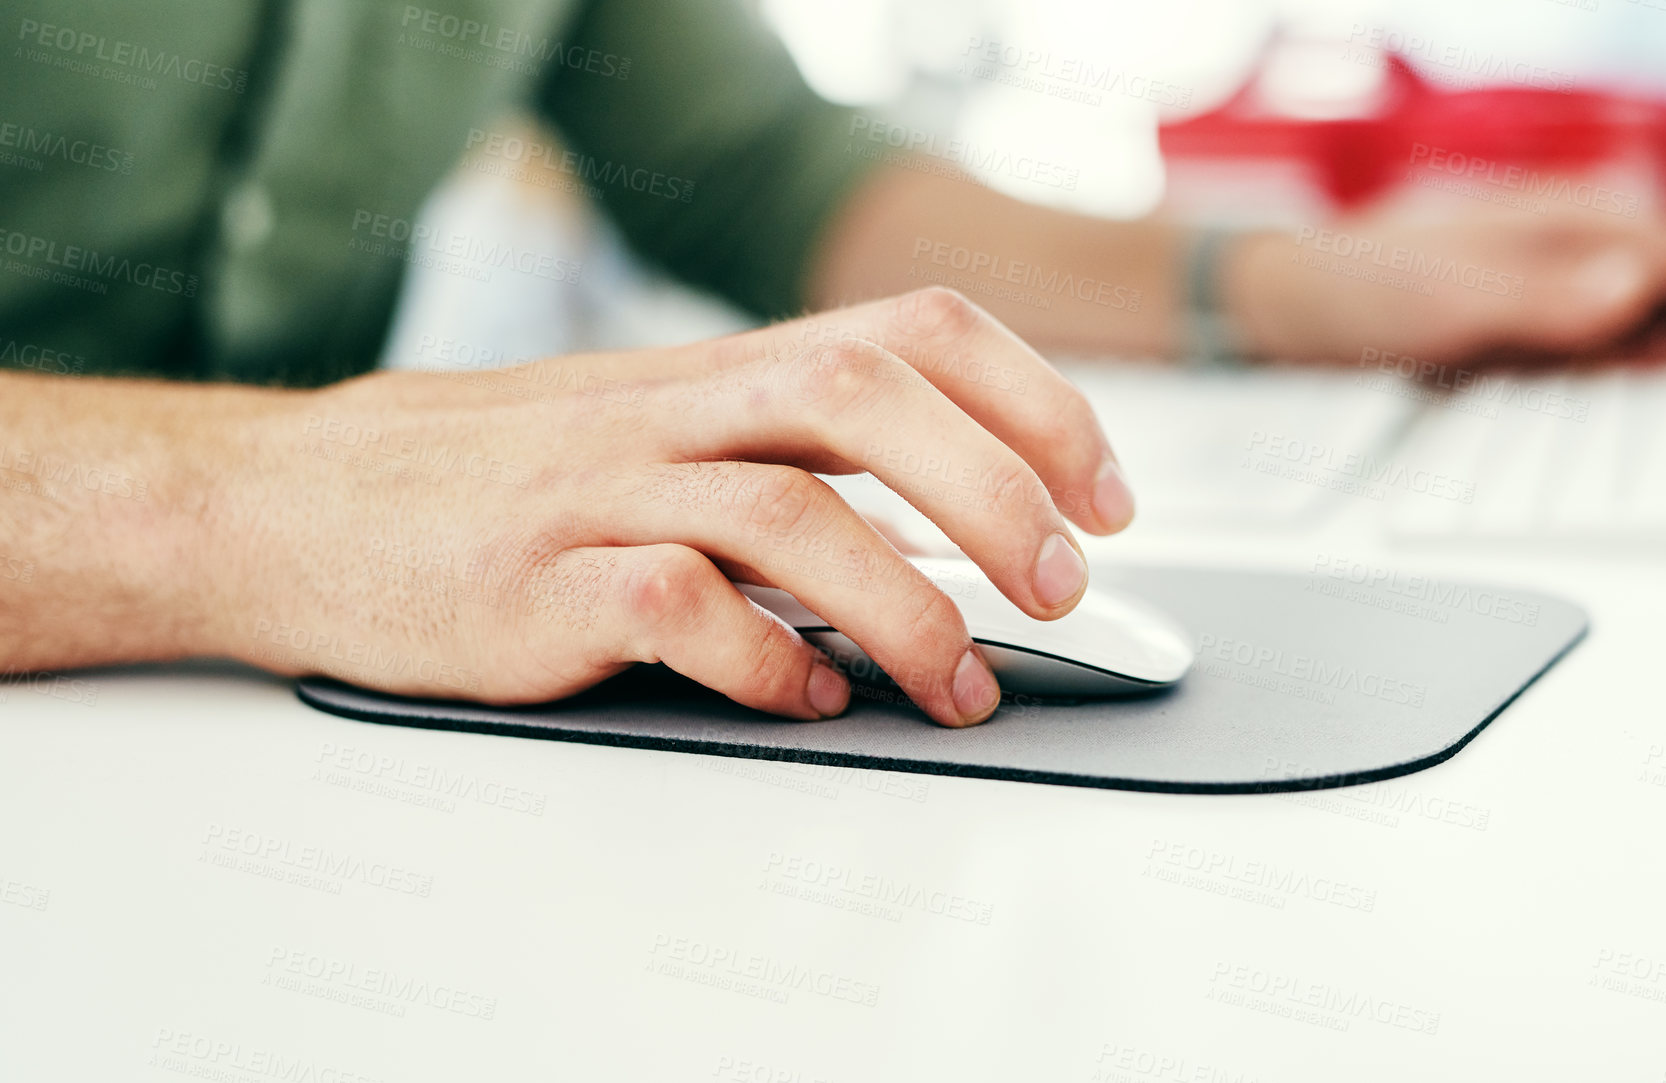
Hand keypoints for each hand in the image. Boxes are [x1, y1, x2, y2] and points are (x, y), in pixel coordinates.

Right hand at [202, 289, 1134, 726]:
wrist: (298, 504)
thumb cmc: (498, 480)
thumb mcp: (659, 436)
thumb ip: (790, 465)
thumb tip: (955, 534)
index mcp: (718, 371)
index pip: (908, 332)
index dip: (1030, 400)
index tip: (1105, 493)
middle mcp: (671, 411)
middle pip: (862, 395)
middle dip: (995, 490)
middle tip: (1061, 589)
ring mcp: (599, 491)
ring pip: (782, 511)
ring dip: (902, 605)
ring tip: (957, 682)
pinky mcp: (533, 584)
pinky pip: (670, 607)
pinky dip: (763, 663)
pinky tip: (804, 702)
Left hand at [1227, 209, 1665, 368]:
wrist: (1277, 304)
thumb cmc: (1353, 288)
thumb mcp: (1450, 301)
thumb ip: (1546, 301)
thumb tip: (1637, 285)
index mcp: (1566, 225)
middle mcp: (1563, 249)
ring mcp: (1541, 284)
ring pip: (1643, 315)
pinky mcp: (1513, 320)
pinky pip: (1596, 341)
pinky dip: (1634, 363)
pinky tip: (1649, 391)